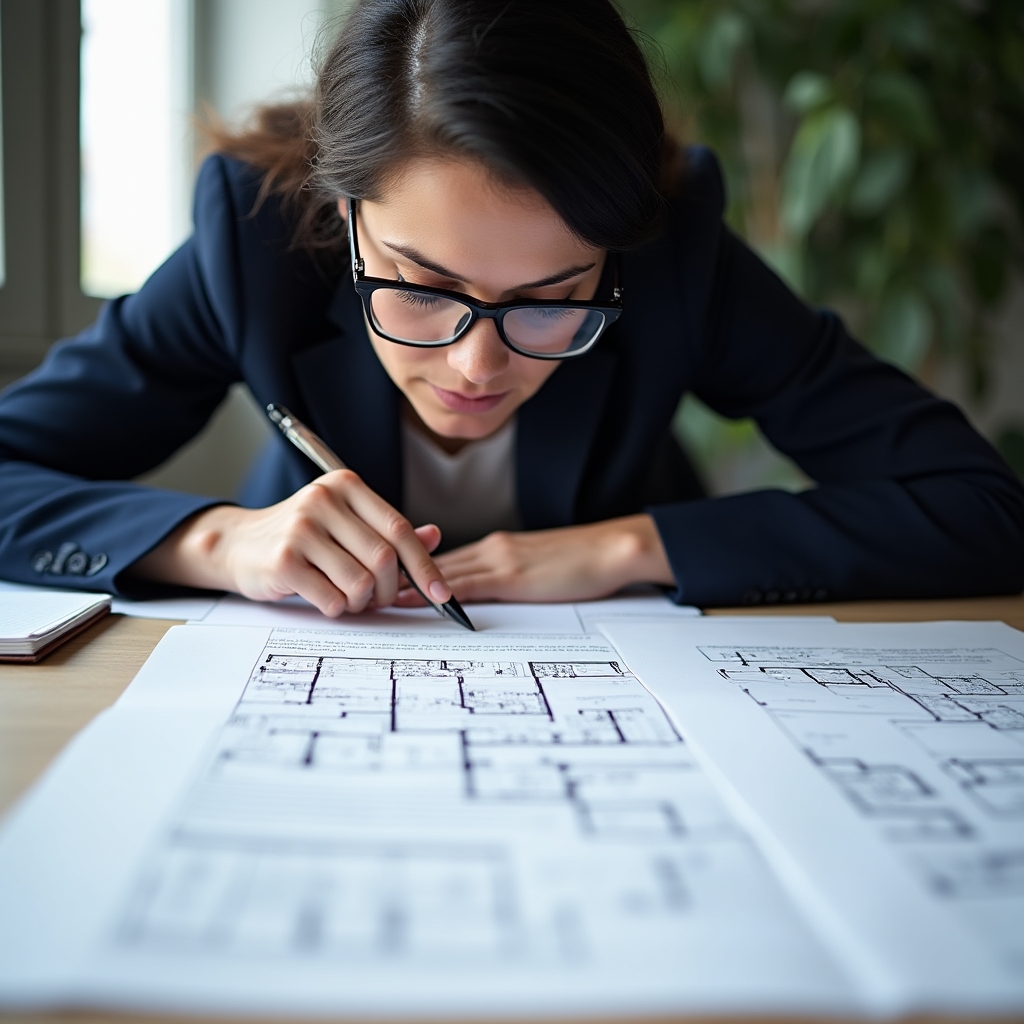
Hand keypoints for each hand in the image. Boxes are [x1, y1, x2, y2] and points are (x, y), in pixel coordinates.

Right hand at [131, 470, 450, 615]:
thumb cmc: (300, 536)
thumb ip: (387, 531)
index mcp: (346, 486)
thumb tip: (435, 536)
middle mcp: (324, 500)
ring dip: (362, 603)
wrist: (237, 544)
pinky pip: (332, 599)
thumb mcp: (345, 525)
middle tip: (380, 600)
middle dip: (390, 591)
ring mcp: (301, 528)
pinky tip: (324, 598)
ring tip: (348, 599)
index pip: (400, 529)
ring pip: (361, 582)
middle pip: (384, 559)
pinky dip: (336, 609)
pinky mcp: (283, 559)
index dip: (425, 566)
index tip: (442, 595)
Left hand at [395, 514, 674, 604]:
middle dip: (397, 575)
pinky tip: (418, 602)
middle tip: (364, 587)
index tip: (382, 578)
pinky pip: (468, 586)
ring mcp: (499, 560)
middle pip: (433, 562)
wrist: (612, 547)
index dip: (409, 568)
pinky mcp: (513, 577)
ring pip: (442, 571)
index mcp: (495, 546)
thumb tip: (480, 593)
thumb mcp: (537, 565)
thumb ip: (507, 575)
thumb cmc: (582, 559)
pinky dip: (439, 594)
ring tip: (376, 596)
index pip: (442, 558)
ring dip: (408, 584)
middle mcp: (490, 548)